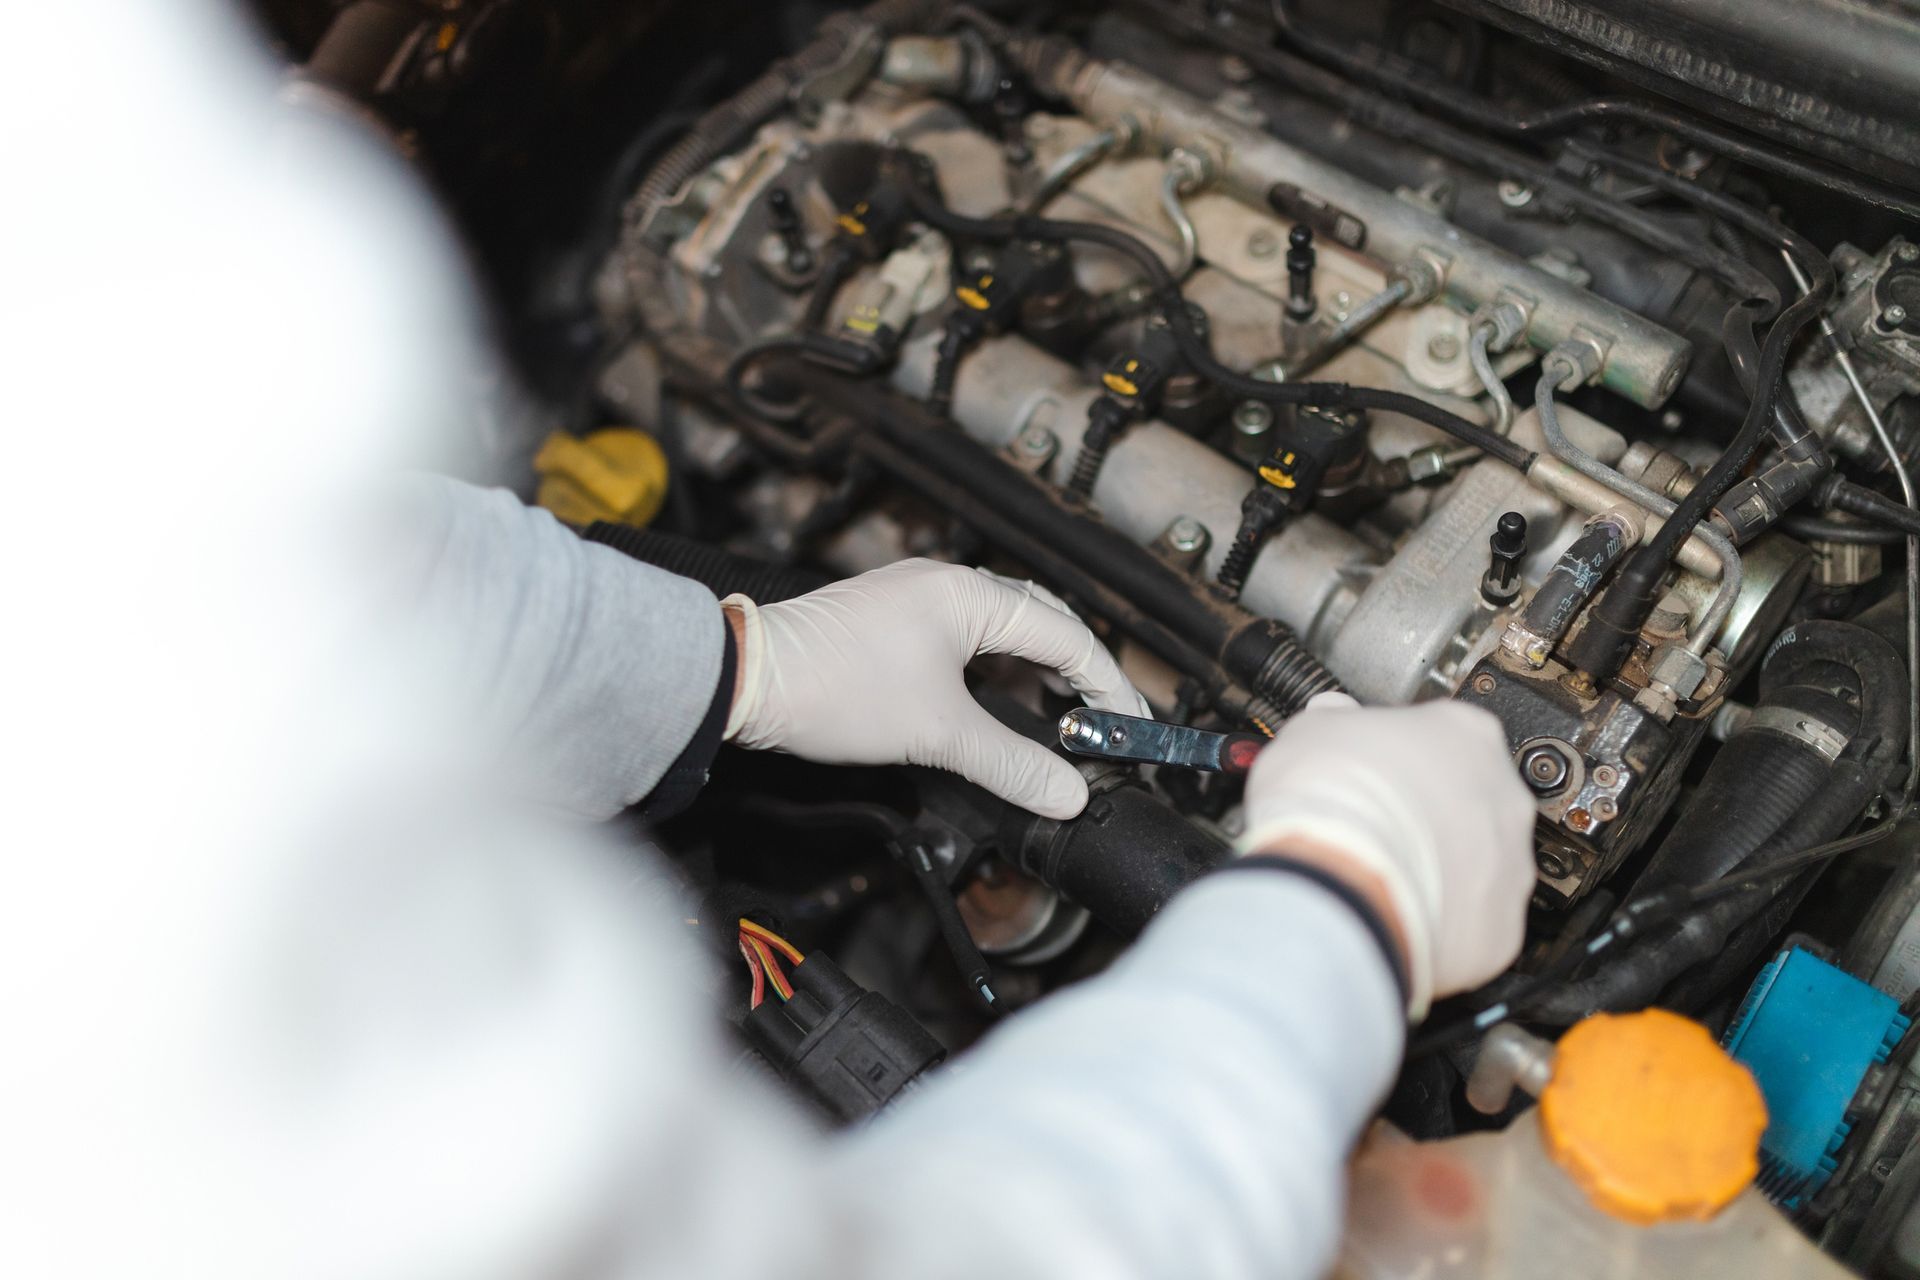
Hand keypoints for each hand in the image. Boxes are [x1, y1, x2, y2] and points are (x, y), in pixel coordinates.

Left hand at [721, 559, 1150, 818]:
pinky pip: (964, 640)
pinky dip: (993, 674)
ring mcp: (916, 599)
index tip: (1129, 724)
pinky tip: (997, 707)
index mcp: (969, 595)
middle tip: (1104, 722)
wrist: (747, 679)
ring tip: (1059, 720)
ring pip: (1000, 633)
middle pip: (1040, 624)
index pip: (1066, 634)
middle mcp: (947, 585)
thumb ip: (1010, 763)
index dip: (1106, 684)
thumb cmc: (831, 687)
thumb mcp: (938, 734)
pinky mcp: (891, 620)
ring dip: (1033, 674)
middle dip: (1078, 674)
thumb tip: (1065, 792)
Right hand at [1237, 692, 1535, 1018]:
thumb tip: (1330, 718)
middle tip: (1379, 823)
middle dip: (1430, 813)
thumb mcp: (1312, 730)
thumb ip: (1334, 722)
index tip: (1378, 766)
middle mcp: (1504, 797)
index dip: (1405, 754)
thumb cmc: (1330, 802)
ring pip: (1480, 865)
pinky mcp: (1501, 928)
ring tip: (1383, 875)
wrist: (1337, 882)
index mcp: (1466, 734)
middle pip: (1472, 800)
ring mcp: (1509, 865)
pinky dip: (1442, 922)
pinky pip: (1475, 923)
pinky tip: (1400, 913)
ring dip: (1440, 869)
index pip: (1446, 735)